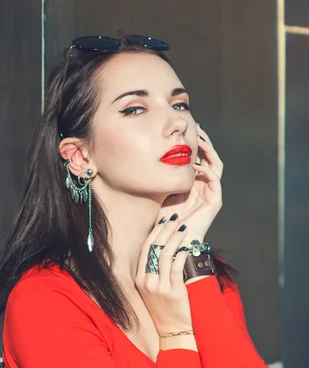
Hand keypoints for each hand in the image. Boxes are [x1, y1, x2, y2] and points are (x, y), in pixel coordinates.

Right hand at [135, 218, 192, 335]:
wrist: (173, 331)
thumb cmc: (165, 309)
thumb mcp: (152, 290)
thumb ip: (154, 271)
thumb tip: (164, 247)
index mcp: (139, 280)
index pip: (145, 250)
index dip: (154, 233)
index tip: (162, 221)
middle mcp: (146, 282)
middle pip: (153, 249)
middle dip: (164, 230)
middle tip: (174, 218)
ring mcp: (158, 287)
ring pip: (165, 255)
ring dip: (175, 238)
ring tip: (183, 228)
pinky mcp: (173, 291)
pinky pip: (176, 267)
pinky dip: (182, 254)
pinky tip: (187, 246)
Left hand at [159, 125, 222, 241]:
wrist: (173, 240)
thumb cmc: (164, 219)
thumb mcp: (162, 191)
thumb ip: (163, 176)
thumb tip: (151, 157)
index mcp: (195, 182)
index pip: (199, 156)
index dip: (195, 143)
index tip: (187, 129)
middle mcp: (205, 185)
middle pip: (210, 157)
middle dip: (204, 141)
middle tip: (197, 128)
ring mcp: (211, 192)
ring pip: (216, 164)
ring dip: (209, 150)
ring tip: (200, 139)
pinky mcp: (215, 200)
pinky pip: (214, 178)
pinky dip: (206, 169)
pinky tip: (195, 164)